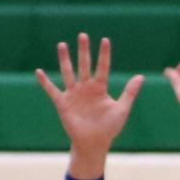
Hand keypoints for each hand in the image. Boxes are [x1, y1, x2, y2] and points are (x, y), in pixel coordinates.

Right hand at [35, 34, 142, 170]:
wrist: (94, 143)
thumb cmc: (109, 128)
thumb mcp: (122, 109)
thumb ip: (130, 93)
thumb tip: (141, 76)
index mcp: (100, 88)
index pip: (102, 67)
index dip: (104, 54)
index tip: (105, 40)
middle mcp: (86, 88)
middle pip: (84, 65)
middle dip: (84, 51)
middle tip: (83, 35)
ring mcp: (73, 94)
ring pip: (68, 73)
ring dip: (65, 60)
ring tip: (62, 45)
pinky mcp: (63, 103)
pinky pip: (52, 90)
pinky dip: (45, 82)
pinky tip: (39, 72)